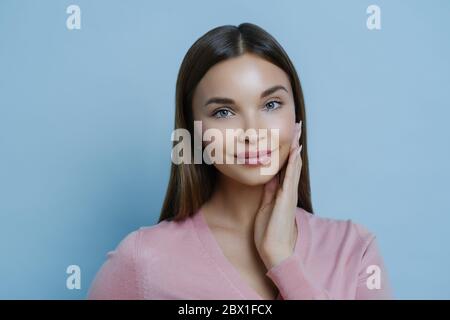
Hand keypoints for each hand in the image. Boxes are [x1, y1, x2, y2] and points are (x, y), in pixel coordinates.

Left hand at [254, 121, 302, 269]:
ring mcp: (289, 194)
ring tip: (298, 131)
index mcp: (282, 192)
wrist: (274, 249)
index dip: (288, 150)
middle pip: (293, 162)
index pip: (286, 166)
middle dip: (294, 143)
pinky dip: (293, 163)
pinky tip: (296, 150)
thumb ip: (269, 192)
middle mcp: (288, 190)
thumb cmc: (269, 232)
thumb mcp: (266, 207)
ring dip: (296, 147)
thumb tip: (270, 178)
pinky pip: (290, 177)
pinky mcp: (286, 198)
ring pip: (294, 166)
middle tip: (297, 126)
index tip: (289, 135)